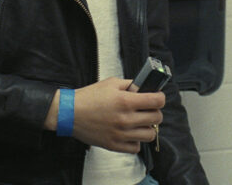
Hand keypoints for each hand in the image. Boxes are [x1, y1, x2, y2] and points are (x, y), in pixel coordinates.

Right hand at [45, 77, 164, 153]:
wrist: (71, 113)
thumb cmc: (89, 97)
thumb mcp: (111, 83)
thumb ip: (130, 84)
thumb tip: (144, 88)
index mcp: (125, 101)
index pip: (156, 101)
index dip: (160, 97)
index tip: (157, 97)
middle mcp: (125, 119)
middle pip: (156, 118)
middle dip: (155, 111)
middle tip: (148, 109)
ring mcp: (121, 134)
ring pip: (150, 135)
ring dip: (148, 127)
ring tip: (140, 122)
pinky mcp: (115, 145)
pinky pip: (136, 147)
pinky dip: (136, 140)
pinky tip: (130, 132)